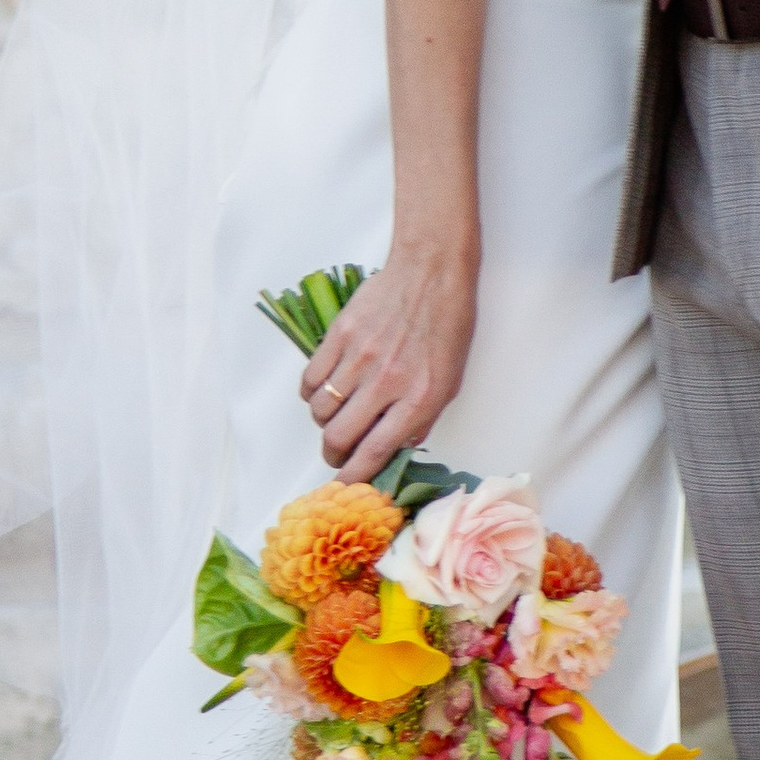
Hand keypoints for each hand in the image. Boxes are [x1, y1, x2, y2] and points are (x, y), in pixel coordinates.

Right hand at [301, 239, 476, 483]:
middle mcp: (385, 382)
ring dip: (324, 423)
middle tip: (337, 454)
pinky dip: (311, 395)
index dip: (354, 478)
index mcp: (418, 399)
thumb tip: (393, 449)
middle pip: (338, 437)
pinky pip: (310, 380)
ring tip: (336, 418)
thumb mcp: (449, 382)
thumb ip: (421, 419)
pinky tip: (324, 392)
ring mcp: (359, 358)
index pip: (374, 453)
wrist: (431, 273)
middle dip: (333, 455)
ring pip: (320, 411)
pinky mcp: (339, 336)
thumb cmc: (447, 327)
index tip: (347, 487)